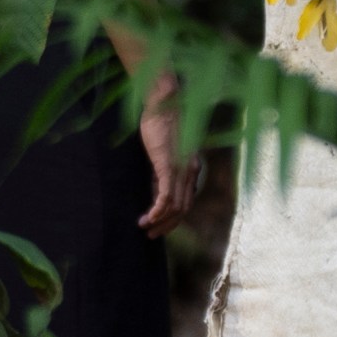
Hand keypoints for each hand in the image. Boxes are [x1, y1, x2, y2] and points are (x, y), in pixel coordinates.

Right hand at [136, 79, 200, 237]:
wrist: (165, 102)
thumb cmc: (162, 122)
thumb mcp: (163, 151)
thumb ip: (162, 169)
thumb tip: (153, 187)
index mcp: (192, 168)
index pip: (186, 200)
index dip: (174, 217)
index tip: (159, 225)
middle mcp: (191, 172)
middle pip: (183, 208)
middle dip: (167, 225)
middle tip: (152, 234)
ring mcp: (181, 170)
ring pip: (176, 206)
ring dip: (160, 221)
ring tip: (144, 227)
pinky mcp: (169, 166)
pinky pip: (166, 196)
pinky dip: (157, 211)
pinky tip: (147, 218)